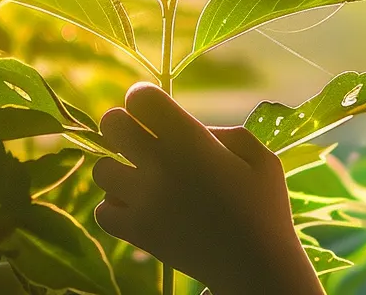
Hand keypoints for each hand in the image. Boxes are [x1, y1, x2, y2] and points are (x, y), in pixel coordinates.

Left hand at [92, 82, 321, 294]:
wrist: (256, 266)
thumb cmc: (264, 209)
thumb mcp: (260, 159)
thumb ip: (223, 134)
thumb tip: (188, 130)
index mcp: (190, 141)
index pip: (140, 98)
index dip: (144, 100)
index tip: (154, 113)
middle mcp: (161, 166)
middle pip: (111, 125)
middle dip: (122, 127)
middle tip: (141, 143)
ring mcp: (145, 201)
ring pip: (101, 170)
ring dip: (118, 171)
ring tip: (142, 181)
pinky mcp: (137, 233)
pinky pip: (103, 210)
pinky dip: (115, 208)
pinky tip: (140, 209)